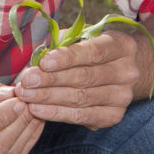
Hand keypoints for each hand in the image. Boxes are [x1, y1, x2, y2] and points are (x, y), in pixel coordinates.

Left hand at [15, 30, 140, 128]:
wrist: (117, 72)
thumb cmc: (92, 50)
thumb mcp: (82, 37)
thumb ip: (62, 42)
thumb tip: (37, 55)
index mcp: (122, 46)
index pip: (94, 52)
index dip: (67, 58)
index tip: (43, 62)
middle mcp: (128, 72)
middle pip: (85, 77)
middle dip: (51, 80)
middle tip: (26, 81)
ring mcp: (123, 96)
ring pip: (81, 98)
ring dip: (49, 98)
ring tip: (26, 95)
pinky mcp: (114, 116)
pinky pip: (82, 116)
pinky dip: (57, 113)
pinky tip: (38, 110)